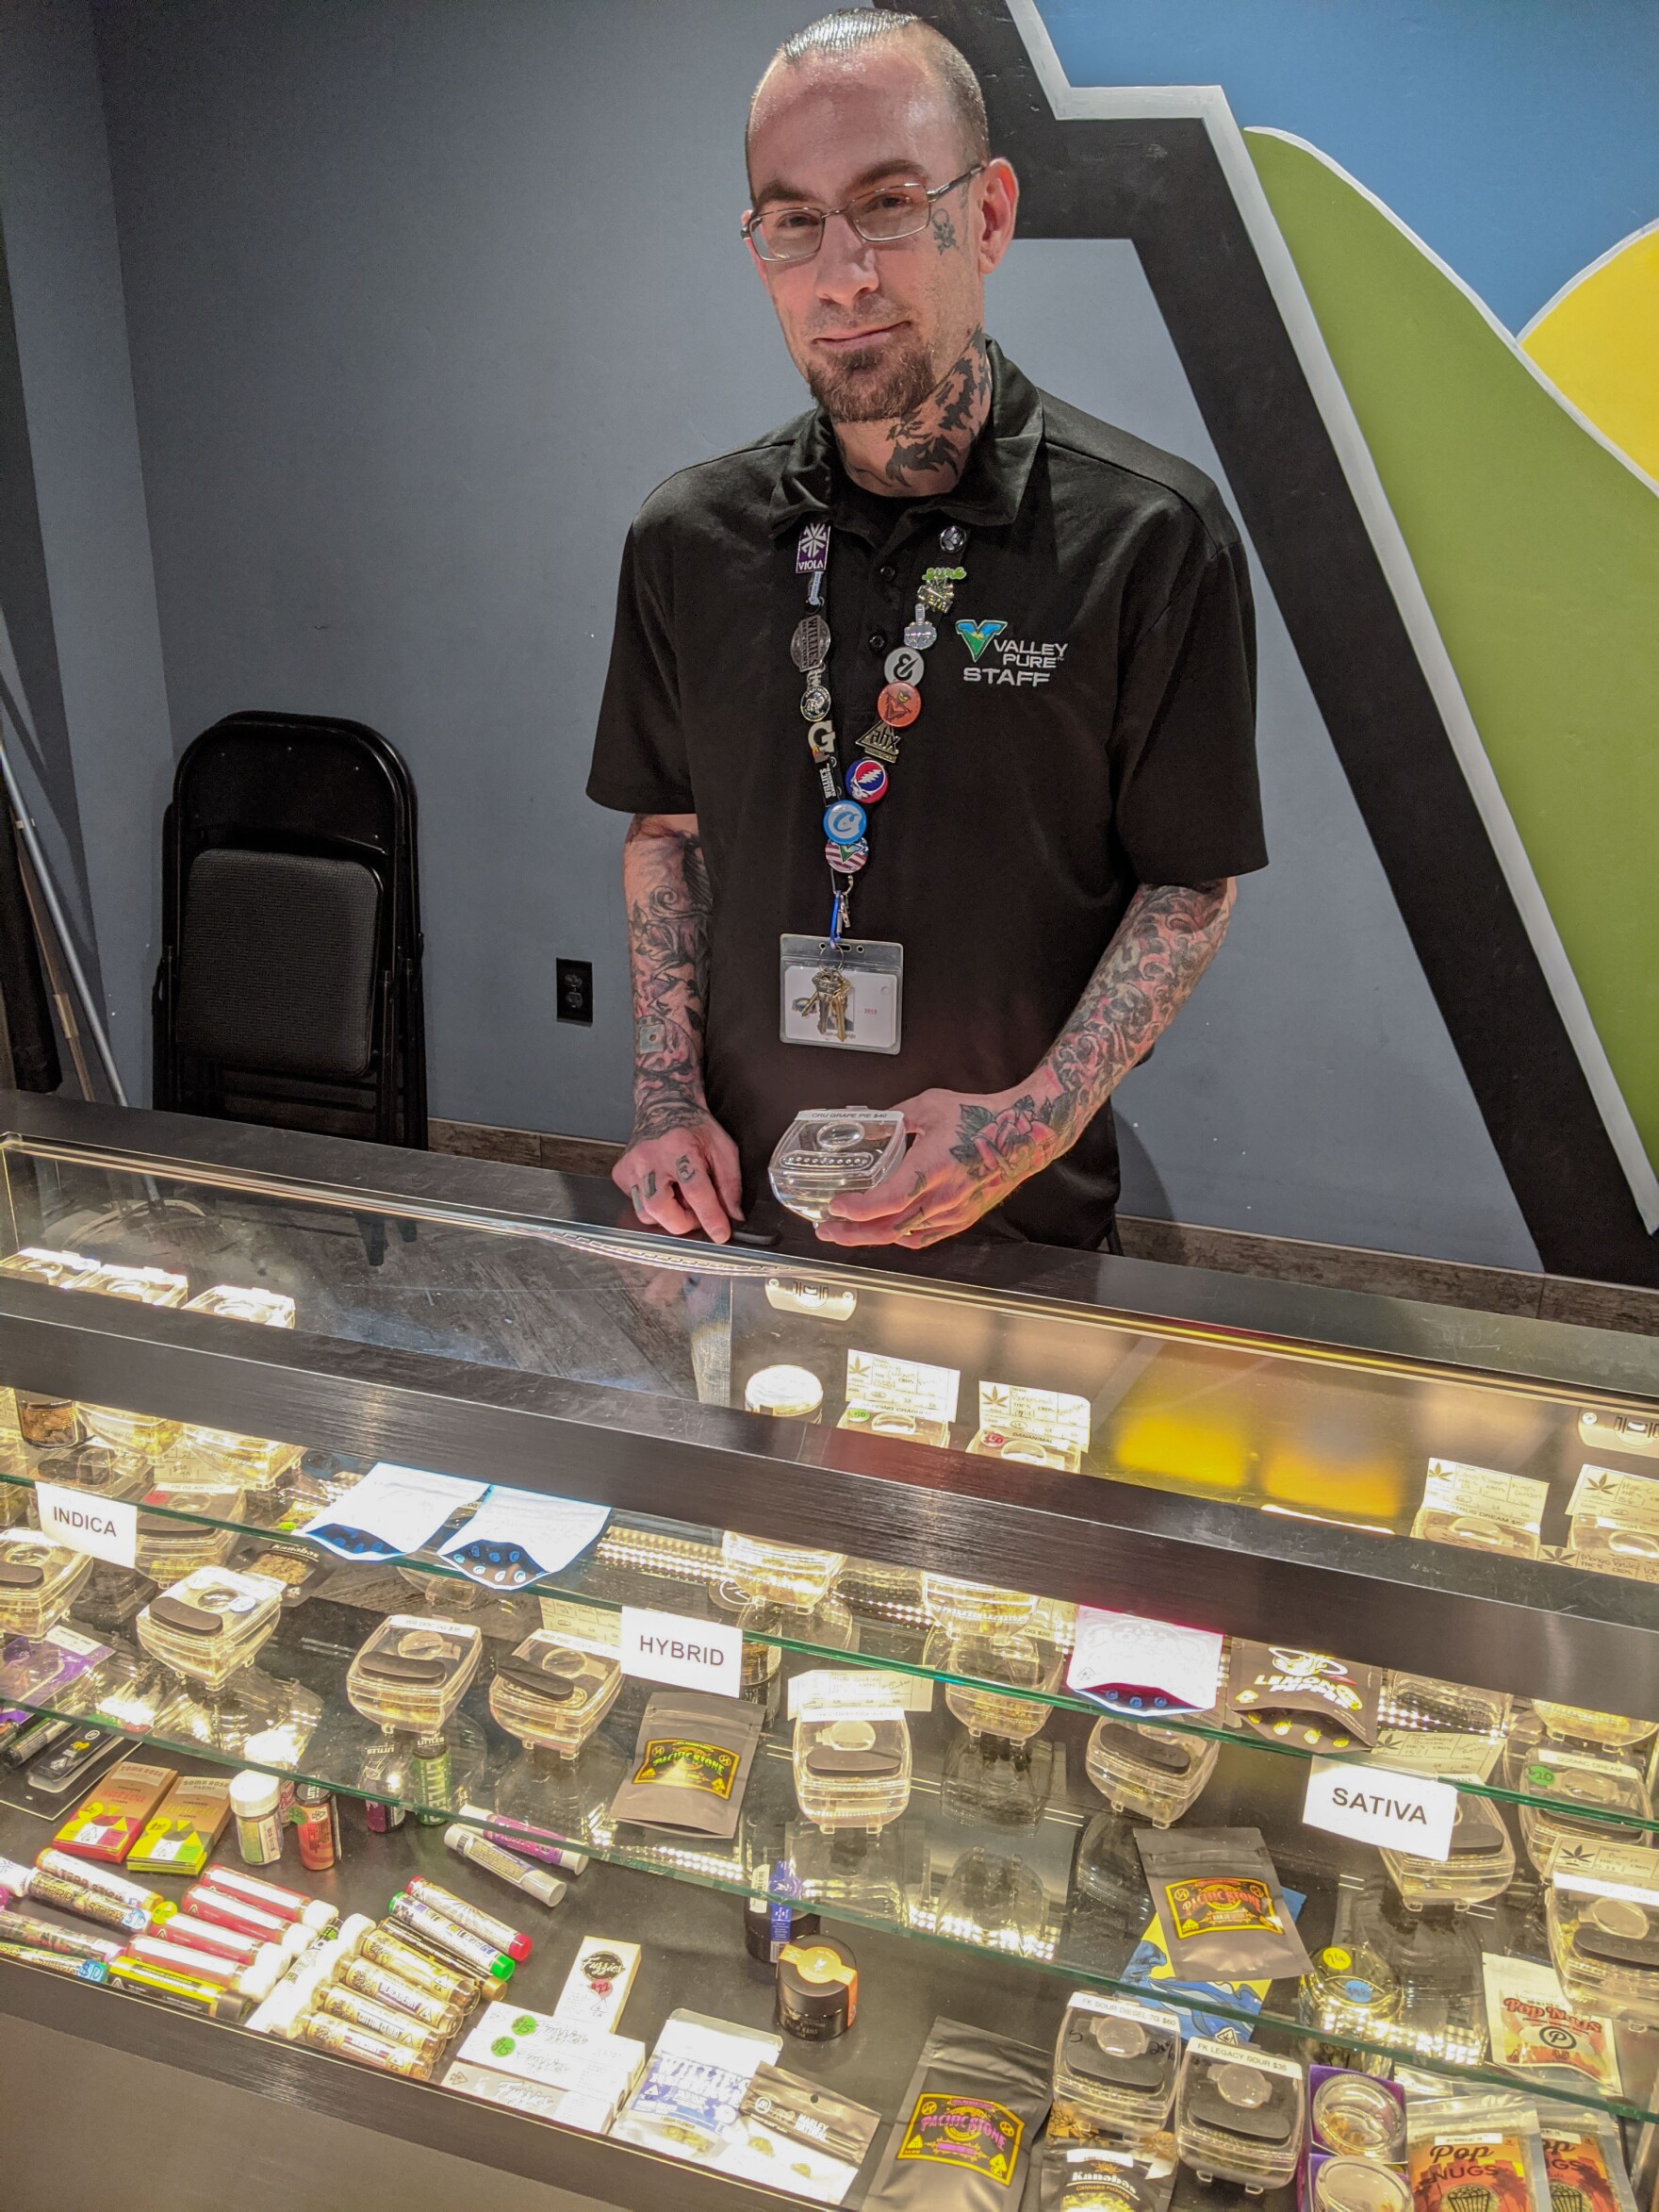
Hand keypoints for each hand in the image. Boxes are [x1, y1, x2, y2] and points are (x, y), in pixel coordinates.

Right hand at [612, 1110, 743, 1242]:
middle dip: (683, 1222)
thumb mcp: (723, 1148)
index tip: (720, 1234)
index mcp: (680, 1147)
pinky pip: (635, 1203)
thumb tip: (733, 1215)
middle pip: (660, 1208)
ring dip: (668, 1215)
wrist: (664, 1105)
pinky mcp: (621, 1172)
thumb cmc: (695, 1126)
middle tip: (696, 1214)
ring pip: (645, 1212)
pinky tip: (663, 1188)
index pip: (695, 1190)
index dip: (710, 1217)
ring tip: (680, 1198)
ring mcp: (631, 1165)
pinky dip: (652, 1205)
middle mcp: (650, 1156)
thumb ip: (730, 1183)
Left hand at [814, 1084, 1056, 1248]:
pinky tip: (884, 1232)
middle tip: (825, 1230)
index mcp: (933, 1166)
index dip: (859, 1209)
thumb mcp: (932, 1105)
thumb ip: (898, 1115)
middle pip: (890, 1227)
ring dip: (871, 1236)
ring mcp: (953, 1212)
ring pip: (904, 1235)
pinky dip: (899, 1237)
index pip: (890, 1199)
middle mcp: (943, 1196)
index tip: (835, 1206)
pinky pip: (924, 1236)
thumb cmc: (980, 1118)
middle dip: (852, 1233)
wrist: (1023, 1136)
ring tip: (846, 1231)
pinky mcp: (962, 1219)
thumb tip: (870, 1118)